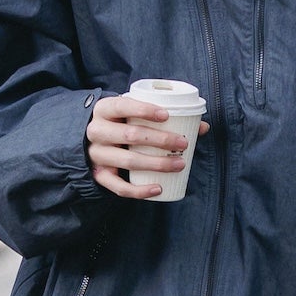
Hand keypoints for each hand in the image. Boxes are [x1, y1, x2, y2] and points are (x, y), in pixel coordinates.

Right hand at [87, 95, 209, 199]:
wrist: (93, 144)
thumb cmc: (122, 125)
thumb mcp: (134, 116)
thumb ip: (163, 118)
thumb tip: (202, 127)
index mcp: (104, 110)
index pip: (121, 105)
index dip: (143, 110)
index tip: (166, 115)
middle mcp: (96, 131)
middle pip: (129, 135)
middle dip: (160, 140)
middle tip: (183, 144)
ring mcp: (96, 155)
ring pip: (127, 161)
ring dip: (156, 164)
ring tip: (180, 164)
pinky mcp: (99, 175)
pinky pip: (118, 187)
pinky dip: (140, 190)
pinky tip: (159, 188)